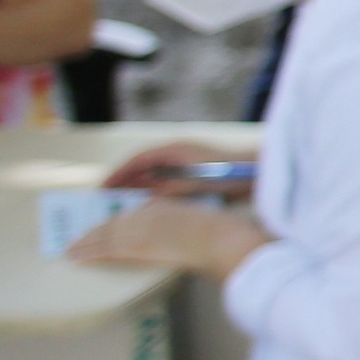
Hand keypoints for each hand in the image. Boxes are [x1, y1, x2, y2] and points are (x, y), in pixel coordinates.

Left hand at [68, 199, 270, 281]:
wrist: (220, 240)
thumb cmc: (220, 233)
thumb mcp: (199, 221)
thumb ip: (180, 223)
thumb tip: (166, 234)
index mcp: (163, 208)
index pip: (131, 215)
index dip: (114, 223)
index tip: (102, 228)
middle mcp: (148, 215)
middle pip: (115, 224)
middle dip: (95, 233)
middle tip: (76, 240)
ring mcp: (142, 230)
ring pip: (107, 235)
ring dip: (87, 242)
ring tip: (72, 250)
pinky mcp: (139, 248)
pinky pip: (108, 249)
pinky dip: (91, 251)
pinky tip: (78, 256)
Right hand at [103, 141, 258, 199]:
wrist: (257, 173)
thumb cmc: (226, 174)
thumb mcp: (191, 184)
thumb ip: (166, 192)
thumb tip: (144, 204)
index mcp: (173, 150)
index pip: (137, 160)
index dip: (118, 174)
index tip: (102, 188)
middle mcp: (177, 155)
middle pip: (143, 169)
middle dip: (124, 184)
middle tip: (105, 202)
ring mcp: (185, 165)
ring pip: (154, 179)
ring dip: (138, 191)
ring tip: (119, 208)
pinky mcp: (194, 177)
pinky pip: (166, 186)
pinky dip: (154, 195)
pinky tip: (147, 210)